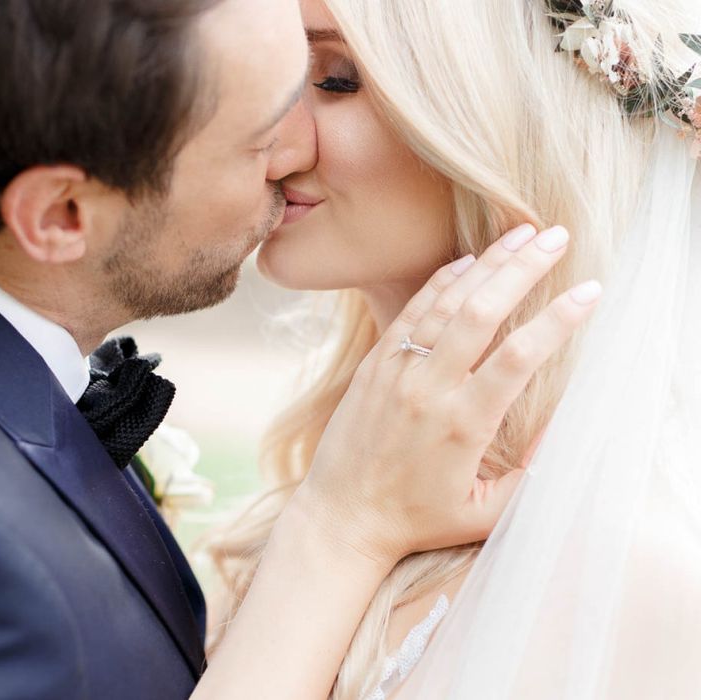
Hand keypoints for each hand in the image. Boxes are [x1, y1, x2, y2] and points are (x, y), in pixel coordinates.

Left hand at [296, 224, 601, 565]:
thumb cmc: (417, 519)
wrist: (342, 515)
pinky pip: (411, 311)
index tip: (589, 290)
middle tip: (557, 236)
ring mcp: (397, 372)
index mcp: (463, 425)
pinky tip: (468, 262)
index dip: (558, 320)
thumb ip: (531, 477)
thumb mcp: (484, 515)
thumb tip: (563, 427)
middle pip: (483, 313)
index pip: (518, 358)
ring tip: (522, 233)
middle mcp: (429, 389)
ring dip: (487, 264)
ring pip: (447, 303)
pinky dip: (442, 282)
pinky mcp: (375, 365)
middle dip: (524, 269)